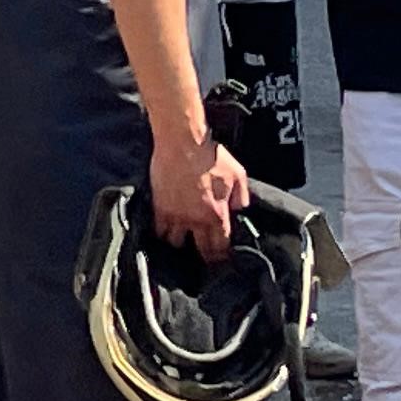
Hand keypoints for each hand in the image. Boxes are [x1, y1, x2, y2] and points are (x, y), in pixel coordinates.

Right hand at [148, 132, 251, 260]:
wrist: (183, 143)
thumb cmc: (212, 156)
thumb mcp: (238, 174)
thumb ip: (242, 196)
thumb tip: (239, 210)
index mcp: (217, 214)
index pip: (221, 245)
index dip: (222, 254)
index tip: (223, 257)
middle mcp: (195, 221)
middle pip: (200, 249)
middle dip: (205, 256)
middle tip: (206, 257)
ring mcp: (175, 216)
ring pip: (175, 243)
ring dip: (181, 243)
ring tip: (184, 240)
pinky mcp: (159, 207)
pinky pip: (158, 230)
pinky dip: (163, 232)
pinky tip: (166, 229)